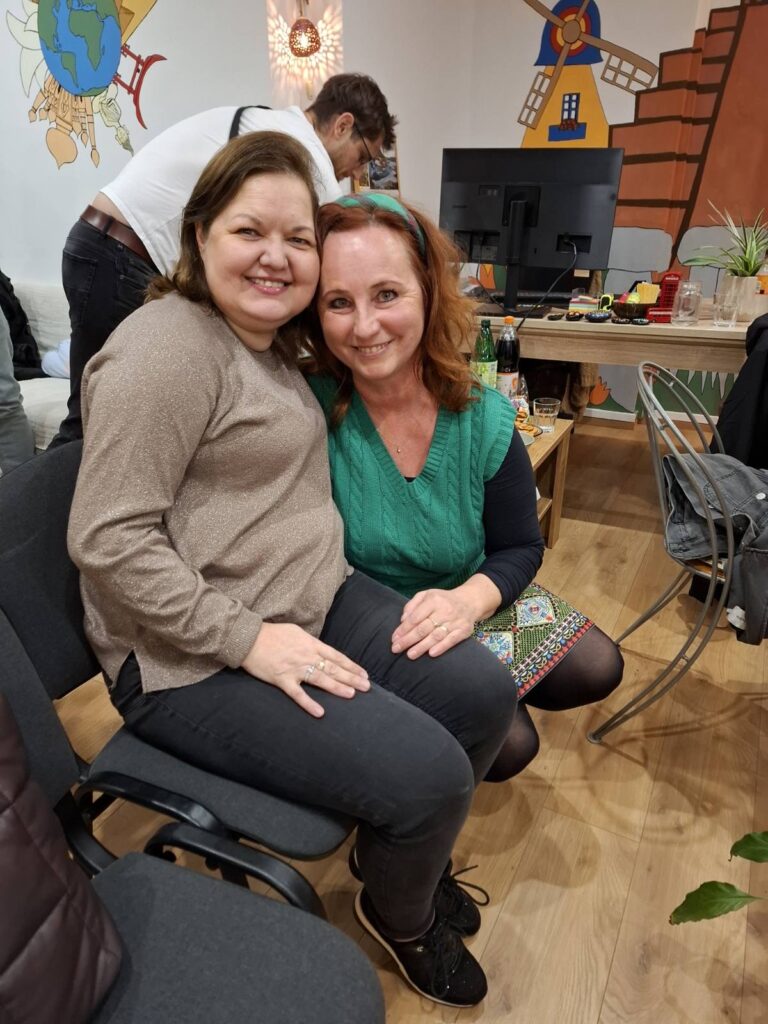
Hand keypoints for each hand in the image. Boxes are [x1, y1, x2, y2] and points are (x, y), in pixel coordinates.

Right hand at [241, 622, 369, 717]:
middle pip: (333, 668)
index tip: (364, 674)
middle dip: (351, 678)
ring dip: (337, 687)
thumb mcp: (296, 632)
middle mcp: (306, 656)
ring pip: (321, 679)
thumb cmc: (272, 633)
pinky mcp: (282, 679)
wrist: (249, 638)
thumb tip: (322, 651)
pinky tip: (320, 712)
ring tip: (352, 695)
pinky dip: (309, 703)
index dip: (351, 666)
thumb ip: (310, 643)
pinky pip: (298, 694)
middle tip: (366, 687)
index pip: (336, 656)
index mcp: (311, 644)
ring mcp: (295, 668)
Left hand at [391, 588, 476, 658]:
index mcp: (433, 600)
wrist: (469, 601)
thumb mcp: (426, 595)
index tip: (394, 638)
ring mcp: (455, 621)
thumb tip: (403, 620)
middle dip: (408, 640)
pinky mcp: (464, 630)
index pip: (415, 617)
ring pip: (436, 636)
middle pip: (423, 628)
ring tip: (410, 654)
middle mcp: (444, 610)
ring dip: (422, 646)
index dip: (404, 629)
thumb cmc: (442, 600)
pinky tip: (431, 654)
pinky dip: (441, 647)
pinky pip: (452, 640)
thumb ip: (412, 605)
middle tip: (396, 649)